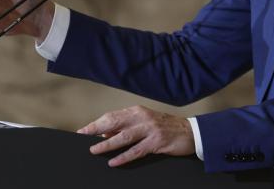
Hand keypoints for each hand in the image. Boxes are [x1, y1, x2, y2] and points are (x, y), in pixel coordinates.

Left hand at [78, 106, 194, 166]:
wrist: (191, 132)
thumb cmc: (165, 128)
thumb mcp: (144, 123)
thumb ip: (126, 127)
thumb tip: (105, 134)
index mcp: (137, 111)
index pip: (112, 116)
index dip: (96, 123)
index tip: (83, 131)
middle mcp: (142, 117)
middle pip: (115, 122)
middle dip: (96, 130)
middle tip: (83, 137)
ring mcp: (150, 129)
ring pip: (124, 137)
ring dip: (107, 144)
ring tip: (95, 150)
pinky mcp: (157, 142)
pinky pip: (137, 150)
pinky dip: (124, 156)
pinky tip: (114, 162)